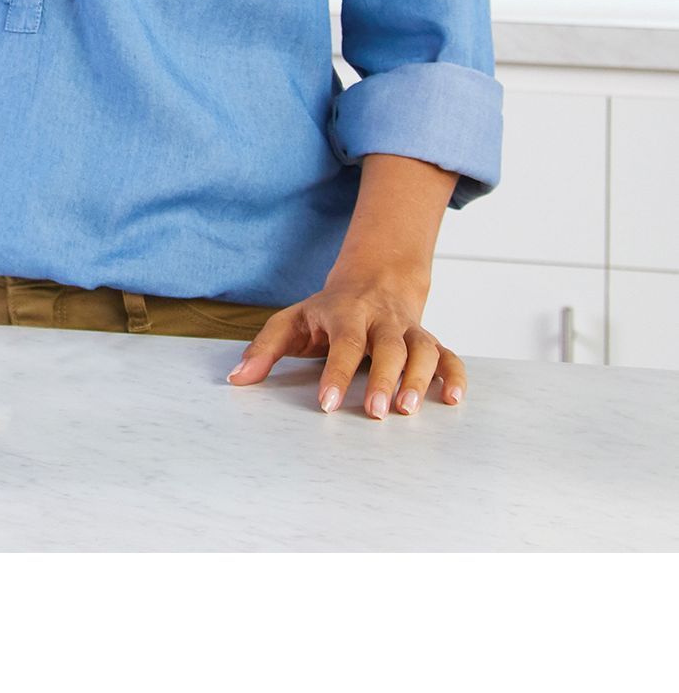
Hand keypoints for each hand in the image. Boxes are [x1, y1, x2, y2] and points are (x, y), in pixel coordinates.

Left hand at [225, 268, 466, 417]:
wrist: (373, 279)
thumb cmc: (327, 311)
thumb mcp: (291, 321)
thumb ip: (264, 349)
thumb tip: (236, 379)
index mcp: (345, 313)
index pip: (344, 343)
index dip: (337, 374)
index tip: (328, 404)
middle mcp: (381, 320)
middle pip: (388, 347)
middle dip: (383, 380)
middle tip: (375, 414)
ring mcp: (407, 329)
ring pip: (422, 350)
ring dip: (419, 380)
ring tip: (409, 411)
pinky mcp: (429, 340)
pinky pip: (449, 356)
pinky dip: (455, 376)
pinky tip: (453, 400)